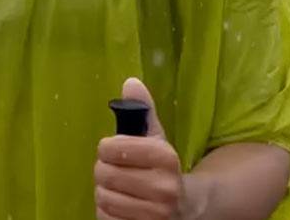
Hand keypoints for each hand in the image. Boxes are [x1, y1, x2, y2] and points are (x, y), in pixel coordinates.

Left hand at [94, 78, 201, 219]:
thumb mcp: (158, 139)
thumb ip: (143, 111)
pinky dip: (106, 210)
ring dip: (104, 191)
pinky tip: (120, 204)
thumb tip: (130, 83)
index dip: (107, 147)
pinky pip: (105, 218)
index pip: (115, 148)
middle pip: (105, 174)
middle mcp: (163, 188)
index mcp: (166, 158)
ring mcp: (153, 214)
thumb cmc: (164, 169)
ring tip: (117, 187)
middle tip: (114, 168)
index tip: (112, 148)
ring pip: (103, 197)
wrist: (186, 207)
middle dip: (105, 169)